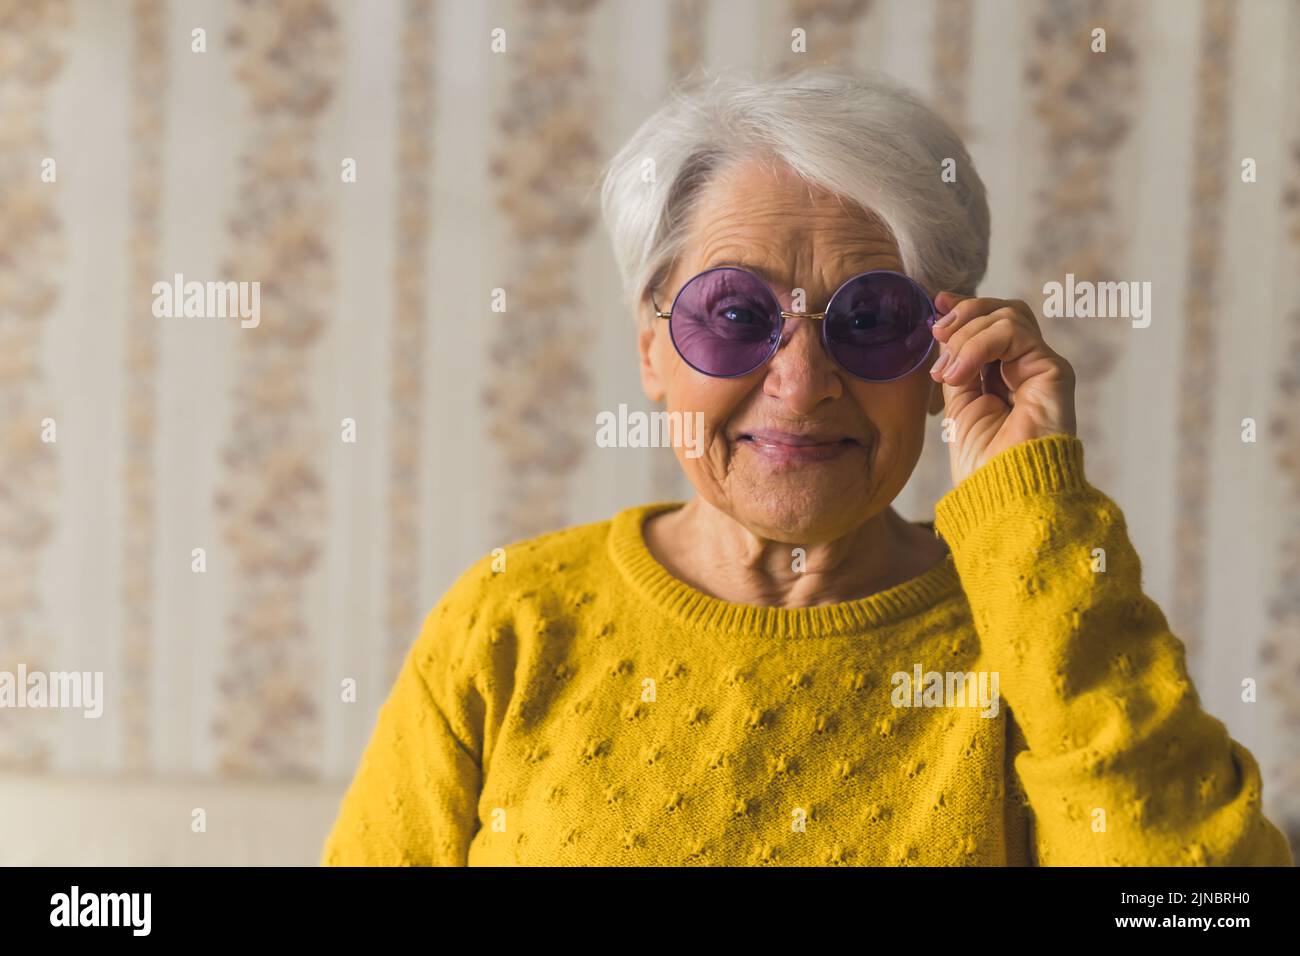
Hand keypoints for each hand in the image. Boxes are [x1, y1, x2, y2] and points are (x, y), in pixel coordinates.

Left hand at [929, 292, 1076, 485]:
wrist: (1004, 493)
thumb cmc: (982, 463)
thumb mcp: (958, 405)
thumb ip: (957, 366)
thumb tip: (945, 331)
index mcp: (1006, 377)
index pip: (991, 325)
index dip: (965, 310)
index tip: (936, 304)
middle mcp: (1028, 368)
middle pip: (1003, 311)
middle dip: (964, 314)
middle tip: (937, 334)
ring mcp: (1043, 367)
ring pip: (1008, 315)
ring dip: (967, 334)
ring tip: (947, 370)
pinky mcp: (1054, 370)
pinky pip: (1014, 332)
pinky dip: (978, 344)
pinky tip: (960, 373)